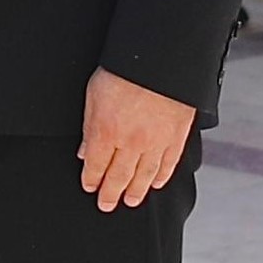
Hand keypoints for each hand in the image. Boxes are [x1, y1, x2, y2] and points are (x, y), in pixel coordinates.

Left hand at [79, 66, 190, 211]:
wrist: (161, 57)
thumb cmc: (124, 69)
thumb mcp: (94, 94)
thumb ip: (89, 125)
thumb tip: (85, 150)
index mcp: (106, 132)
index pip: (95, 166)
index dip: (91, 180)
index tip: (90, 187)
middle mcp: (131, 143)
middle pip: (118, 177)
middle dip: (110, 193)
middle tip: (106, 205)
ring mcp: (156, 142)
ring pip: (144, 176)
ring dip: (136, 191)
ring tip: (131, 201)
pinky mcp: (177, 136)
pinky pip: (168, 164)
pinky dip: (161, 177)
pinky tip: (156, 183)